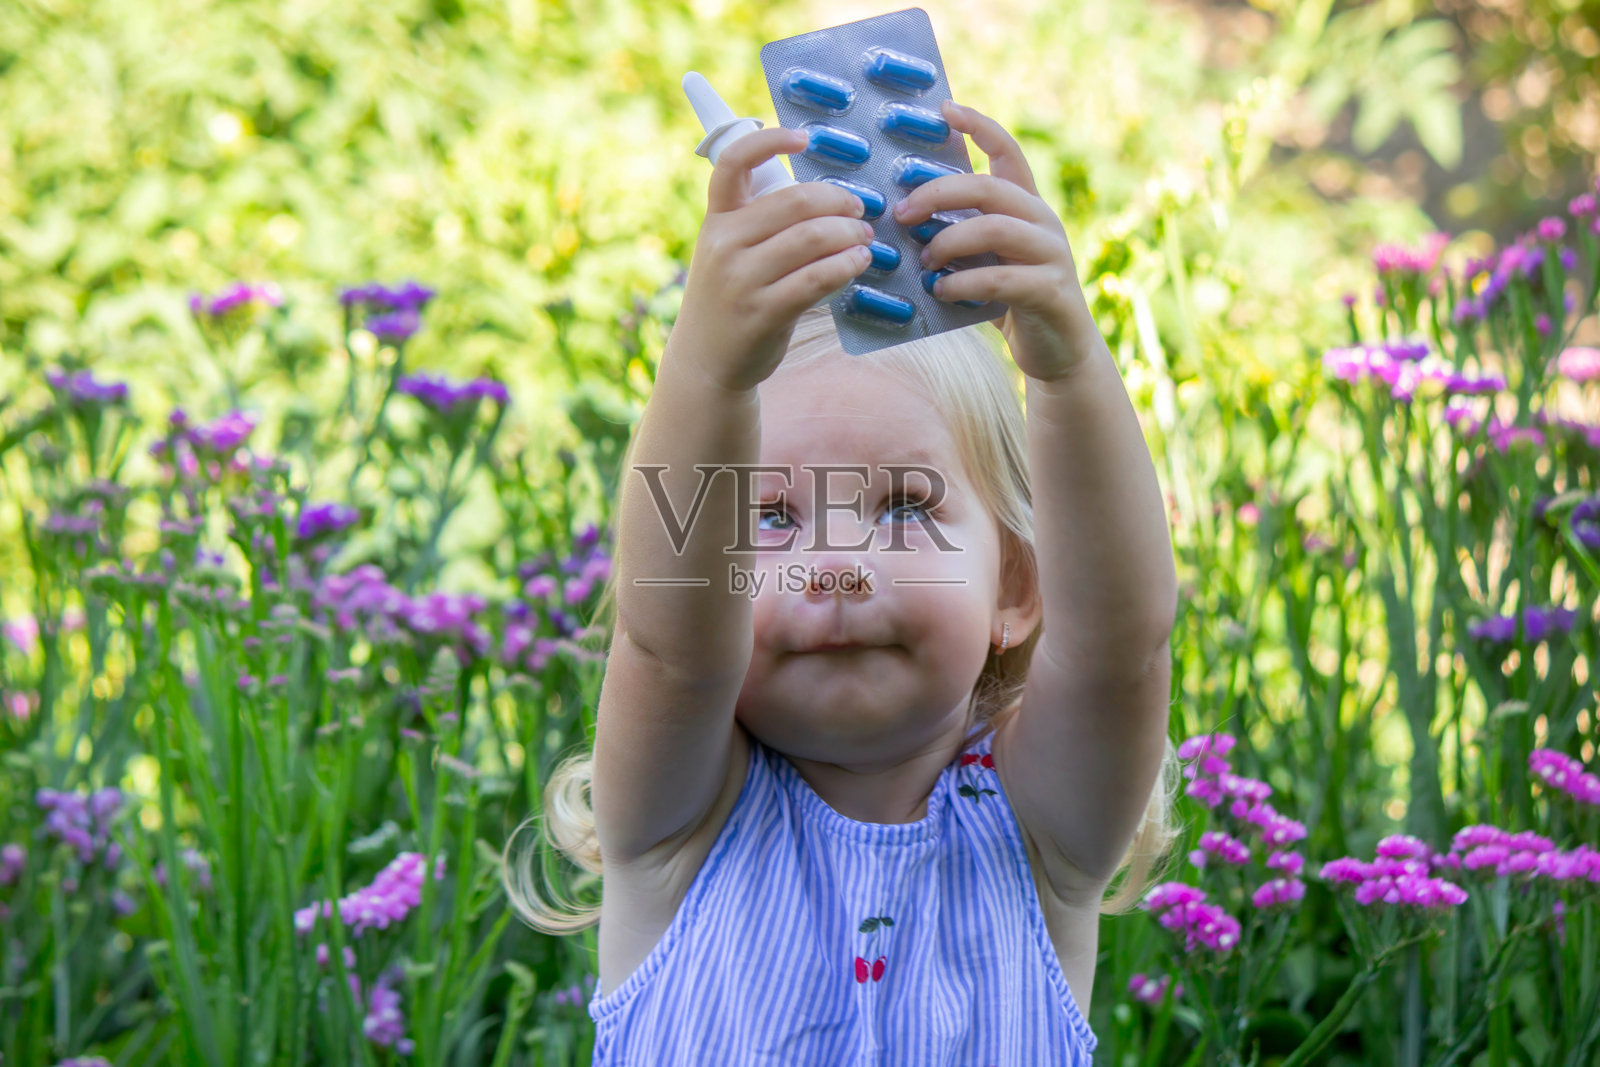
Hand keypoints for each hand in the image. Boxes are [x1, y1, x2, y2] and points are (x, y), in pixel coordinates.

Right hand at [669, 126, 875, 393]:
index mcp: (716, 220)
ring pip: (812, 238)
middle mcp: (723, 244)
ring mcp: (741, 280)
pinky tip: (859, 262)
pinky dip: (846, 265)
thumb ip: (758, 222)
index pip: (733, 163)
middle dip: (838, 200)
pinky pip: (817, 277)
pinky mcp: (763, 312)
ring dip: (849, 234)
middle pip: (794, 202)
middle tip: (859, 211)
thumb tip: (824, 197)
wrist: (705, 360)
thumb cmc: (729, 298)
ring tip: (864, 240)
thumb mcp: (726, 252)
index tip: (804, 138)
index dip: (769, 140)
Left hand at [892, 99, 1101, 381]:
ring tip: (923, 262)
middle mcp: (1043, 221)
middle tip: (902, 214)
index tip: (945, 109)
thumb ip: (958, 238)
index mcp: (1026, 206)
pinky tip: (939, 292)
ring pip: (997, 228)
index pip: (1007, 152)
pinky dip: (964, 283)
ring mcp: (1052, 255)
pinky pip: (1001, 278)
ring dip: (949, 241)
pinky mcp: (1050, 292)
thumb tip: (901, 221)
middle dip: (939, 194)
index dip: (979, 126)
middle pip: (990, 188)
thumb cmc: (1010, 303)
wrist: (1058, 353)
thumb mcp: (982, 261)